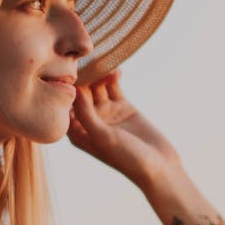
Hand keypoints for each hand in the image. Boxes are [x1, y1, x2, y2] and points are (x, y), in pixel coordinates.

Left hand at [67, 70, 181, 186]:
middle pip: (80, 92)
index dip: (65, 88)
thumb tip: (72, 90)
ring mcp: (105, 112)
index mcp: (76, 132)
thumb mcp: (102, 137)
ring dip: (97, 73)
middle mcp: (88, 121)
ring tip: (102, 60)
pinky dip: (113, 76)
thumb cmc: (127, 158)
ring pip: (96, 86)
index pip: (65, 105)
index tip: (67, 70)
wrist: (158, 166)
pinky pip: (113, 86)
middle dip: (81, 76)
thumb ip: (86, 115)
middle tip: (85, 59)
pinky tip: (116, 68)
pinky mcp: (122, 106)